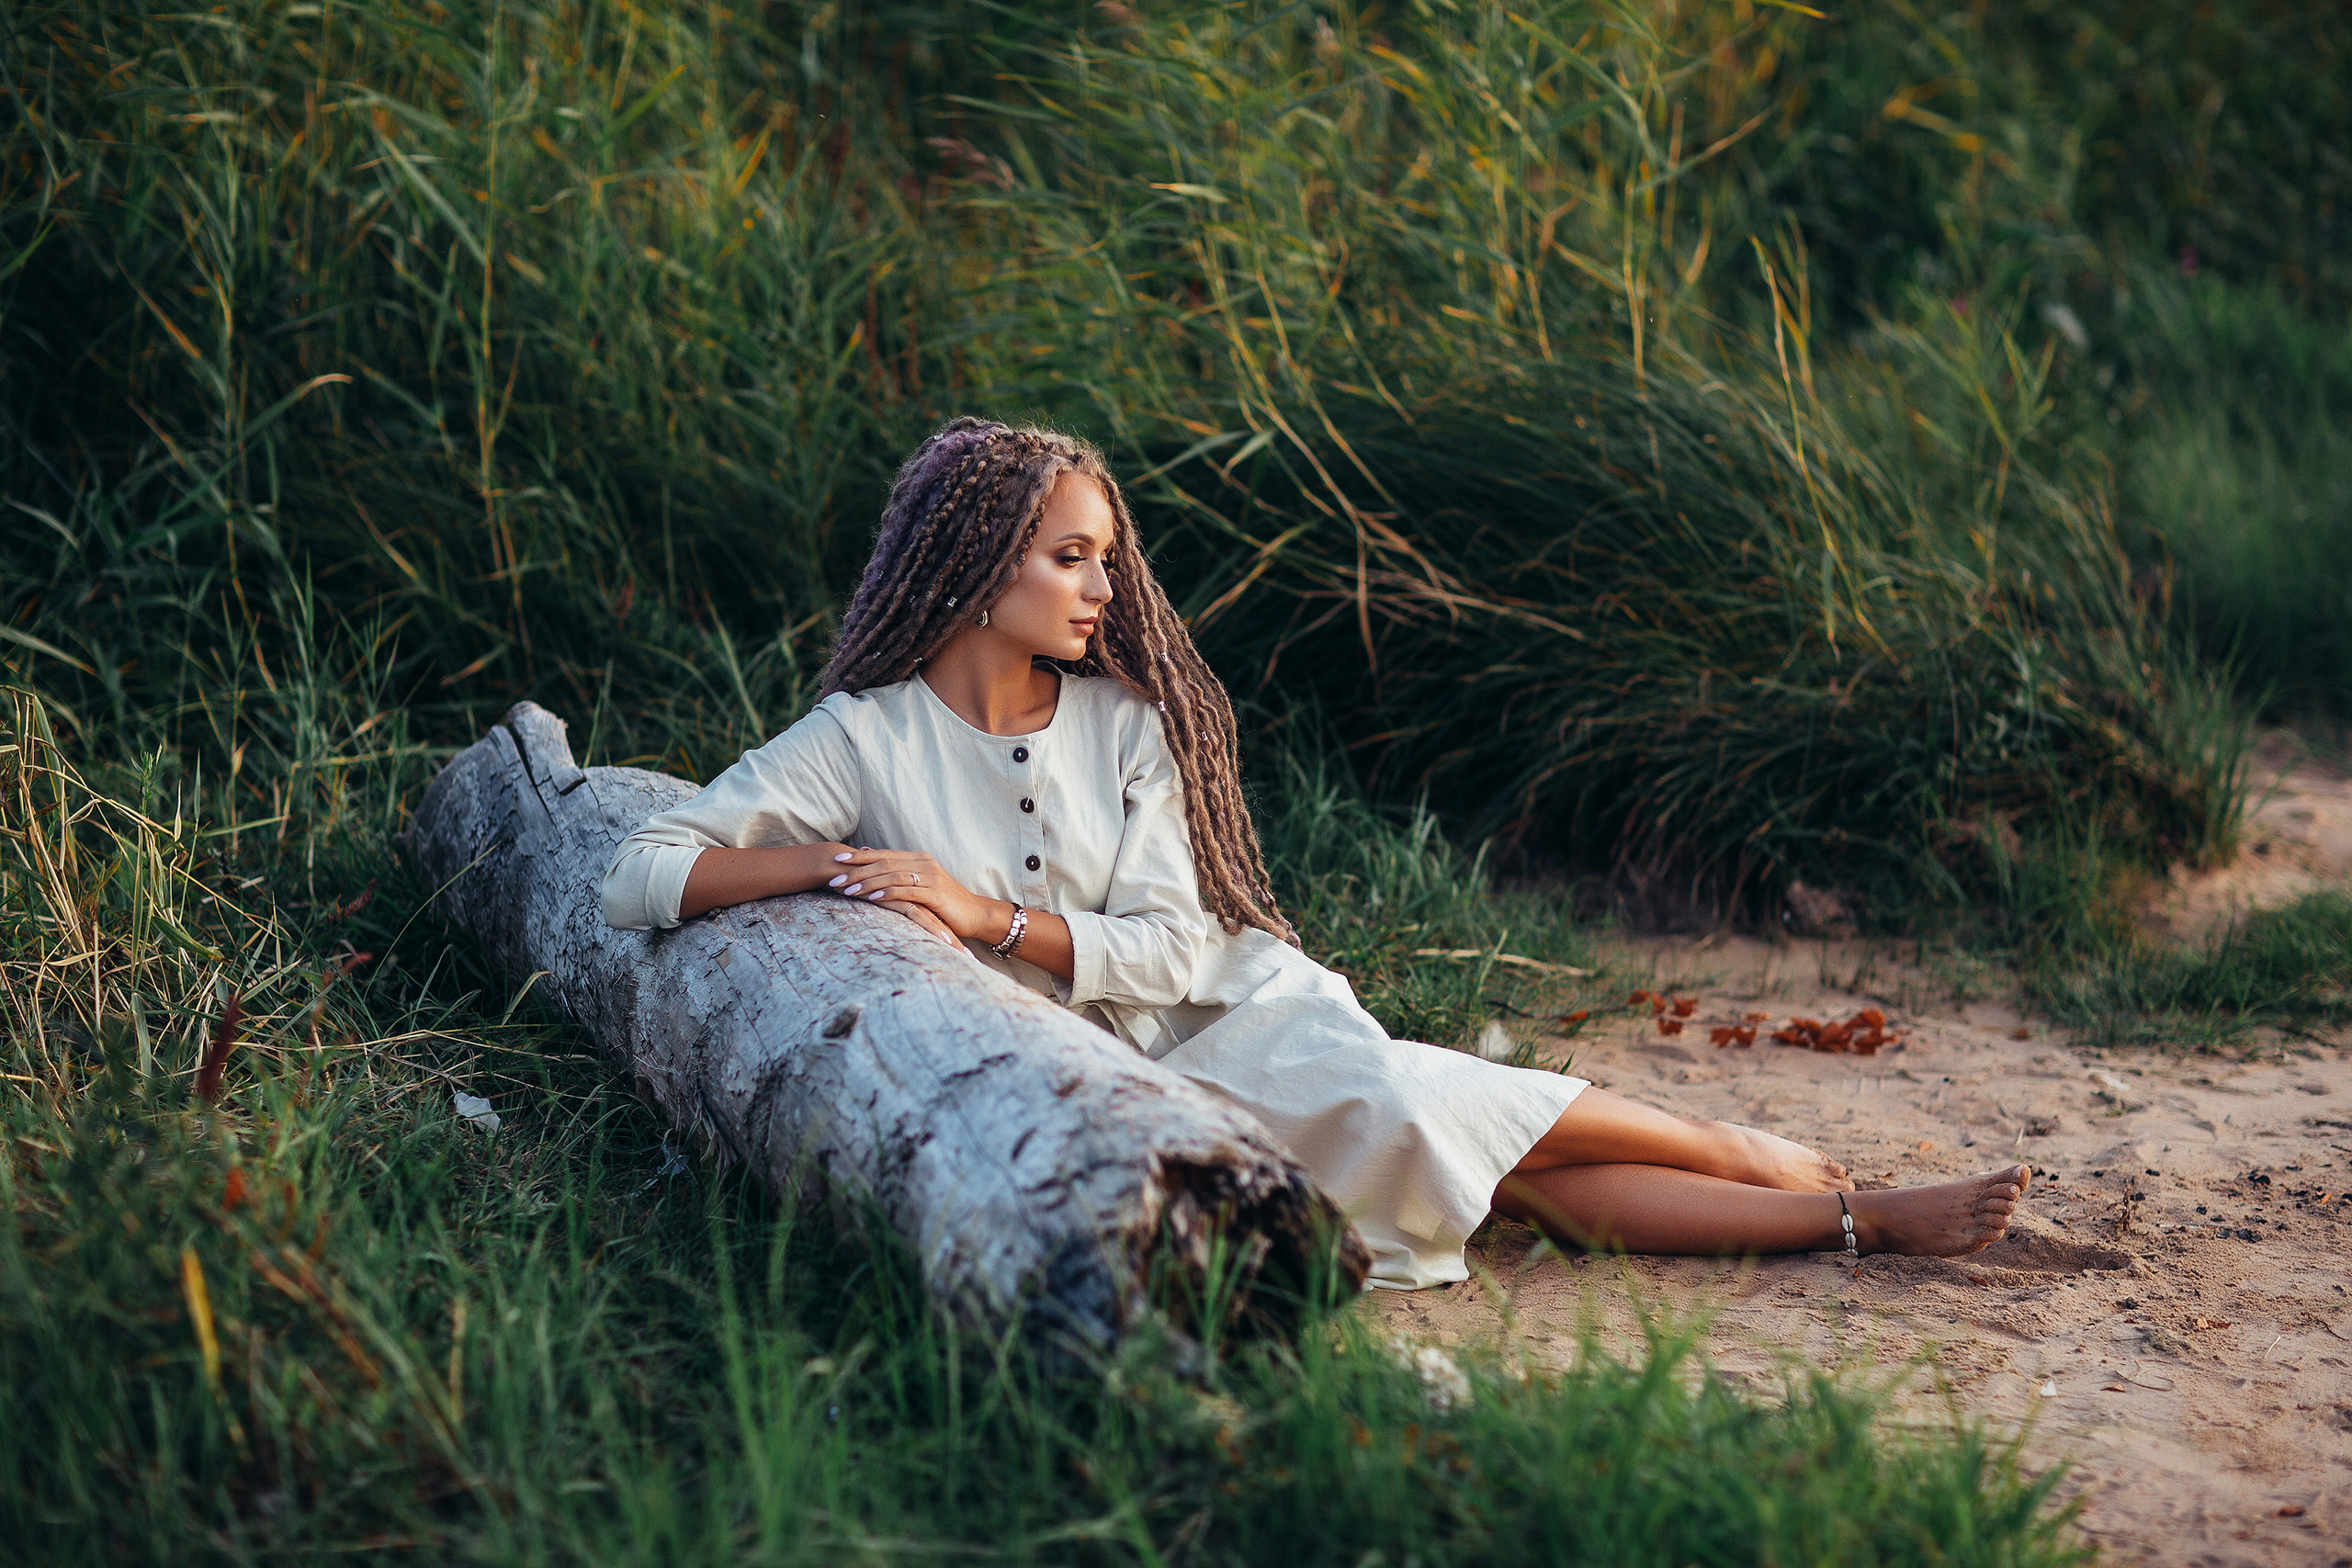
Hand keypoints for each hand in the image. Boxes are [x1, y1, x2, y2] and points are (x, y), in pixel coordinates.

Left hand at [827, 847, 1004, 945]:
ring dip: (867, 882)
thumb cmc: (945, 902)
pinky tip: (871, 897)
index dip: (858, 857)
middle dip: (856, 870)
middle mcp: (924, 863)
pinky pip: (906, 891)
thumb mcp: (921, 885)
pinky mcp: (935, 893)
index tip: (835, 860)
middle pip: (883, 862)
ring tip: (846, 889)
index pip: (883, 854)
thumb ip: (899, 873)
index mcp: (918, 858)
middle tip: (833, 877)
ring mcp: (931, 877)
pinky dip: (887, 892)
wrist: (975, 914)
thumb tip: (870, 859)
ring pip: (892, 875)